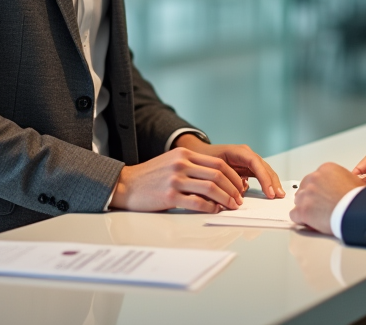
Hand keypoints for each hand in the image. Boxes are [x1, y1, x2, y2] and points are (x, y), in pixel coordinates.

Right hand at [109, 147, 245, 213]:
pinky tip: (215, 211)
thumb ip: (193, 166)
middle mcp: (181, 164)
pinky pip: (197, 203)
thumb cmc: (150, 176)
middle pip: (218, 175)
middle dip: (233, 189)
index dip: (233, 177)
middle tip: (239, 199)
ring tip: (231, 206)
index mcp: (184, 155)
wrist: (125, 185)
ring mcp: (175, 180)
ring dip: (226, 199)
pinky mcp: (169, 196)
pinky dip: (210, 208)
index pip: (218, 164)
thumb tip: (217, 180)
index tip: (239, 187)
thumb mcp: (172, 162)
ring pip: (211, 189)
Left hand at [176, 135, 285, 198]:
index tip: (269, 191)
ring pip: (264, 170)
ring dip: (272, 182)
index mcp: (238, 151)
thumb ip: (223, 179)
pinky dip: (265, 183)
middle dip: (272, 181)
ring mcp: (248, 159)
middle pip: (263, 166)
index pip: (255, 163)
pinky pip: (260, 174)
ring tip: (278, 195)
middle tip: (278, 195)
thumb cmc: (205, 159)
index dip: (264, 177)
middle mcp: (246, 154)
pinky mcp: (248, 167)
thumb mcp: (211, 167)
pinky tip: (271, 192)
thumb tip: (237, 193)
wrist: (200, 153)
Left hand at [289, 163, 365, 234]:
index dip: (320, 189)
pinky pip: (294, 215)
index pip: (315, 178)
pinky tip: (310, 222)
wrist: (356, 211)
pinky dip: (301, 220)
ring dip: (306, 208)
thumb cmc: (358, 199)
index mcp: (326, 169)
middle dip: (311, 197)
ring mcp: (306, 194)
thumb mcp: (355, 181)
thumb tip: (347, 184)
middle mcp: (314, 178)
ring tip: (318, 216)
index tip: (324, 196)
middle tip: (321, 207)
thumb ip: (344, 179)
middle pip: (304, 188)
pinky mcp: (302, 209)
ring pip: (298, 201)